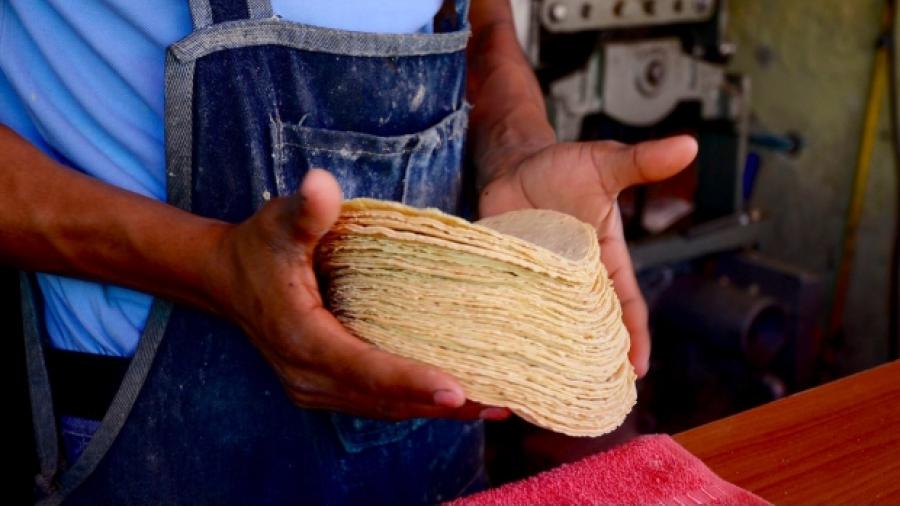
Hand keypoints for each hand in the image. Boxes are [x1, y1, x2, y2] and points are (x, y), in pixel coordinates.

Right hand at [209, 169, 509, 420]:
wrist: (224, 280)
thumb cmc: (258, 248)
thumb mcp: (279, 222)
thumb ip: (306, 209)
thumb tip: (322, 183)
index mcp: (302, 340)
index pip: (365, 369)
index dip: (411, 380)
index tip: (459, 390)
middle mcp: (308, 377)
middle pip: (383, 401)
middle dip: (441, 405)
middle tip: (501, 402)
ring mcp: (314, 389)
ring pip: (382, 409)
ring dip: (433, 410)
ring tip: (490, 404)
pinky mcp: (323, 388)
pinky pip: (375, 403)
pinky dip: (413, 403)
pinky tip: (452, 399)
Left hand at [478, 136, 698, 377]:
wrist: (514, 161)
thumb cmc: (563, 166)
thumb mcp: (604, 163)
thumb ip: (641, 162)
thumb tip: (689, 144)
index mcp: (602, 260)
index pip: (625, 305)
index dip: (634, 338)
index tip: (639, 371)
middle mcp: (571, 278)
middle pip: (588, 326)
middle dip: (594, 360)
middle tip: (596, 395)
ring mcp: (536, 280)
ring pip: (547, 325)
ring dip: (549, 353)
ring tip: (548, 389)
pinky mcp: (503, 276)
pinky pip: (506, 308)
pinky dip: (506, 330)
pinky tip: (502, 357)